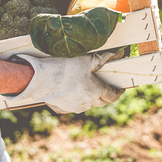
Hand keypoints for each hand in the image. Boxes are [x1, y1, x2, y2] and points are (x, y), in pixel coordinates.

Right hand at [10, 50, 124, 113]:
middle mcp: (88, 103)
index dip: (118, 92)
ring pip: (88, 104)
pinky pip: (72, 106)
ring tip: (87, 87)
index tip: (120, 89)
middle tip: (105, 86)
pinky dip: (74, 100)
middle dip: (106, 95)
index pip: (113, 95)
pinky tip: (71, 92)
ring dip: (90, 97)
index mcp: (97, 92)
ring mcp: (75, 107)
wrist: (41, 77)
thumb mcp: (88, 59)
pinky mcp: (62, 108)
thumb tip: (120, 53)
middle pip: (102, 102)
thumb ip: (105, 57)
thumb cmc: (66, 66)